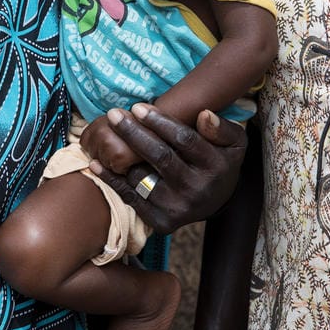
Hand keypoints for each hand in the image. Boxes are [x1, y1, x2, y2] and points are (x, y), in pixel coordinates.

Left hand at [91, 104, 246, 235]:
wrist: (217, 201)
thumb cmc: (220, 161)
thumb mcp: (234, 142)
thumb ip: (221, 128)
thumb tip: (204, 114)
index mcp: (215, 167)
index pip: (184, 140)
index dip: (160, 122)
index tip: (139, 107)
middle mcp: (196, 190)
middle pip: (160, 157)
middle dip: (134, 133)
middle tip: (114, 114)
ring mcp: (178, 209)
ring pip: (142, 178)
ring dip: (118, 156)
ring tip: (103, 134)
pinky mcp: (162, 222)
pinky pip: (131, 198)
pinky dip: (112, 180)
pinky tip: (95, 163)